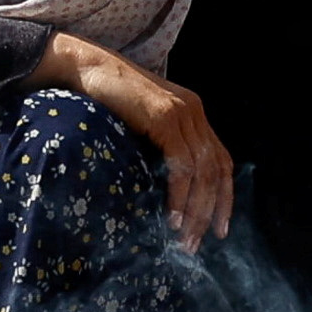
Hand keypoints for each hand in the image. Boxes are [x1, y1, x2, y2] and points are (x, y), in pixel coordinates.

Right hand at [37, 33, 232, 251]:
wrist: (87, 67)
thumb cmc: (106, 99)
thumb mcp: (142, 124)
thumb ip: (159, 145)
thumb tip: (163, 189)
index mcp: (193, 113)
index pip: (222, 161)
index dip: (224, 197)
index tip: (218, 230)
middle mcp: (194, 112)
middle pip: (216, 171)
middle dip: (209, 212)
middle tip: (195, 244)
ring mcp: (182, 113)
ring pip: (202, 172)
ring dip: (195, 211)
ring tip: (183, 239)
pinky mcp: (165, 117)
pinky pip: (181, 165)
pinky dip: (179, 195)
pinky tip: (172, 217)